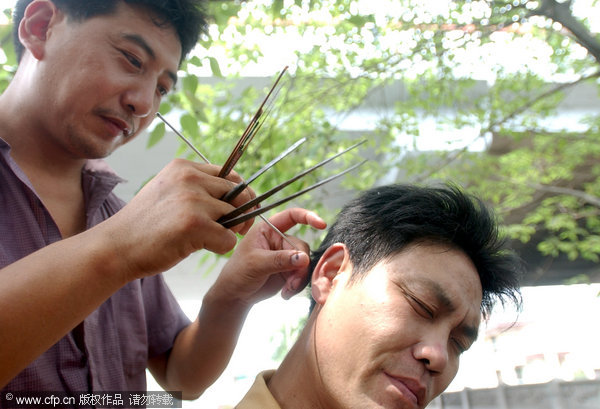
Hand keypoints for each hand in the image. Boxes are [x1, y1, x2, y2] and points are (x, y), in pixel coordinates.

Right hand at [97, 158, 255, 279]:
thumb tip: (237, 193)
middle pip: (238, 193)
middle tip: (235, 229)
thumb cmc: (145, 226)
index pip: (229, 175)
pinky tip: (199, 248)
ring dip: (226, 232)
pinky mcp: (194, 224)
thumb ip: (196, 188)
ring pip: (235, 216)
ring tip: (203, 239)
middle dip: (241, 213)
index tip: (235, 211)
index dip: (237, 195)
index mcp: (183, 167)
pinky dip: (220, 248)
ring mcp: (192, 200)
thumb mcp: (168, 192)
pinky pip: (228, 238)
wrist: (115, 247)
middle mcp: (190, 177)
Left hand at [209, 208, 326, 307]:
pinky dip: (297, 285)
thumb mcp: (256, 264)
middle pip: (301, 247)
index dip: (308, 217)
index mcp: (268, 230)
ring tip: (287, 290)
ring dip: (299, 278)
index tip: (321, 224)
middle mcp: (279, 240)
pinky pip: (302, 275)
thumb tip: (304, 258)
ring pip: (304, 263)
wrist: (235, 296)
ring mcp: (286, 256)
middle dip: (300, 266)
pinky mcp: (289, 271)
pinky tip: (285, 294)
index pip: (291, 216)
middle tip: (292, 282)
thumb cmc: (238, 273)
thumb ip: (280, 260)